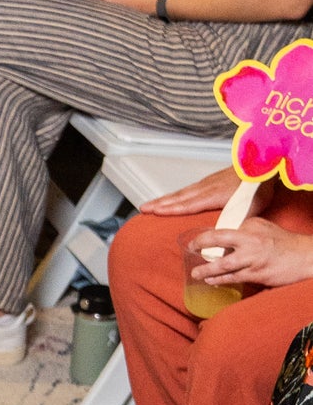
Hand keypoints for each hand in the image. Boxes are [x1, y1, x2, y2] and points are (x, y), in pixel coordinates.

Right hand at [142, 166, 261, 216]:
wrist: (260, 165)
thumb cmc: (256, 187)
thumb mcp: (249, 210)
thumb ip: (232, 223)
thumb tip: (223, 238)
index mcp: (211, 196)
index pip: (186, 204)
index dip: (169, 209)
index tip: (153, 212)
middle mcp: (205, 188)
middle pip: (177, 197)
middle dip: (159, 203)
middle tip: (143, 208)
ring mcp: (206, 183)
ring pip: (182, 192)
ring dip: (165, 198)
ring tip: (153, 204)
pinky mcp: (211, 180)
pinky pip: (188, 188)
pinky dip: (177, 193)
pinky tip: (176, 196)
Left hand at [190, 218, 312, 289]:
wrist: (306, 257)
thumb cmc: (284, 241)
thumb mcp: (262, 226)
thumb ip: (243, 229)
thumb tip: (225, 235)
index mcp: (249, 229)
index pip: (220, 231)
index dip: (203, 237)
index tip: (193, 242)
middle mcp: (249, 242)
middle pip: (218, 243)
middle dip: (201, 247)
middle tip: (190, 252)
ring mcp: (253, 260)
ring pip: (224, 267)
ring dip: (208, 272)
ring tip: (197, 274)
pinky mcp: (258, 275)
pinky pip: (236, 279)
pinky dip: (222, 281)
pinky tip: (214, 282)